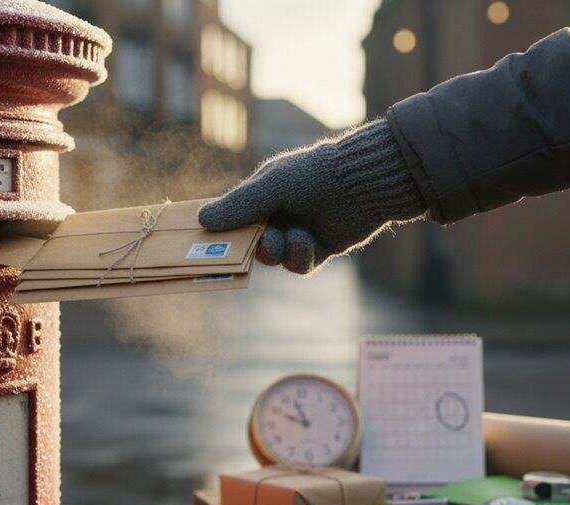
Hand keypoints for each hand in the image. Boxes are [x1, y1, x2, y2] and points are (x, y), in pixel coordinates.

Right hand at [199, 119, 425, 273]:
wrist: (366, 183)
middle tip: (255, 244)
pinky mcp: (320, 250)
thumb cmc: (316, 174)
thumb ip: (240, 205)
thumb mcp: (273, 185)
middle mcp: (279, 214)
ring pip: (274, 257)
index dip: (222, 230)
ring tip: (285, 240)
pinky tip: (306, 243)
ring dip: (276, 251)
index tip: (207, 244)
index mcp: (264, 193)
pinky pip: (299, 265)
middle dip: (250, 246)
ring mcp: (299, 233)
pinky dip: (299, 257)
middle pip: (250, 243)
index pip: (234, 216)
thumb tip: (202, 220)